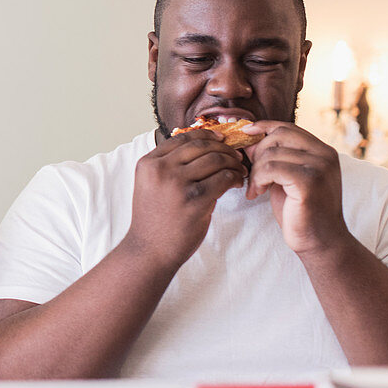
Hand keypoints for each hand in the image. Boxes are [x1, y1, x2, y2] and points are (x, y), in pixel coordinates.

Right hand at [125, 129, 247, 269]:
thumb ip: (168, 166)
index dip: (206, 135)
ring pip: (215, 160)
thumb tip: (202, 148)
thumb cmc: (154, 220)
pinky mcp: (195, 201)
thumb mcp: (151, 185)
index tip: (221, 138)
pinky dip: (235, 177)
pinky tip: (236, 183)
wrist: (149, 251)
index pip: (182, 138)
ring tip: (239, 170)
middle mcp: (161, 170)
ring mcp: (177, 185)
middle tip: (236, 156)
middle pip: (201, 146)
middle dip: (224, 148)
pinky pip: (223, 179)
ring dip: (233, 163)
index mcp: (148, 164)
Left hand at [241, 121, 349, 253]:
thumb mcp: (287, 178)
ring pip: (270, 154)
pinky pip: (270, 169)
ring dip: (255, 172)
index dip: (263, 128)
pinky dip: (257, 180)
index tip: (244, 134)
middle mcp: (325, 155)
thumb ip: (276, 157)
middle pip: (277, 136)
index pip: (287, 127)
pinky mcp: (308, 182)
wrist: (321, 242)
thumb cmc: (301, 211)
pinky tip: (256, 194)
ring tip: (255, 189)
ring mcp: (319, 167)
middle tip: (252, 175)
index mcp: (323, 151)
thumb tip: (249, 137)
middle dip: (257, 153)